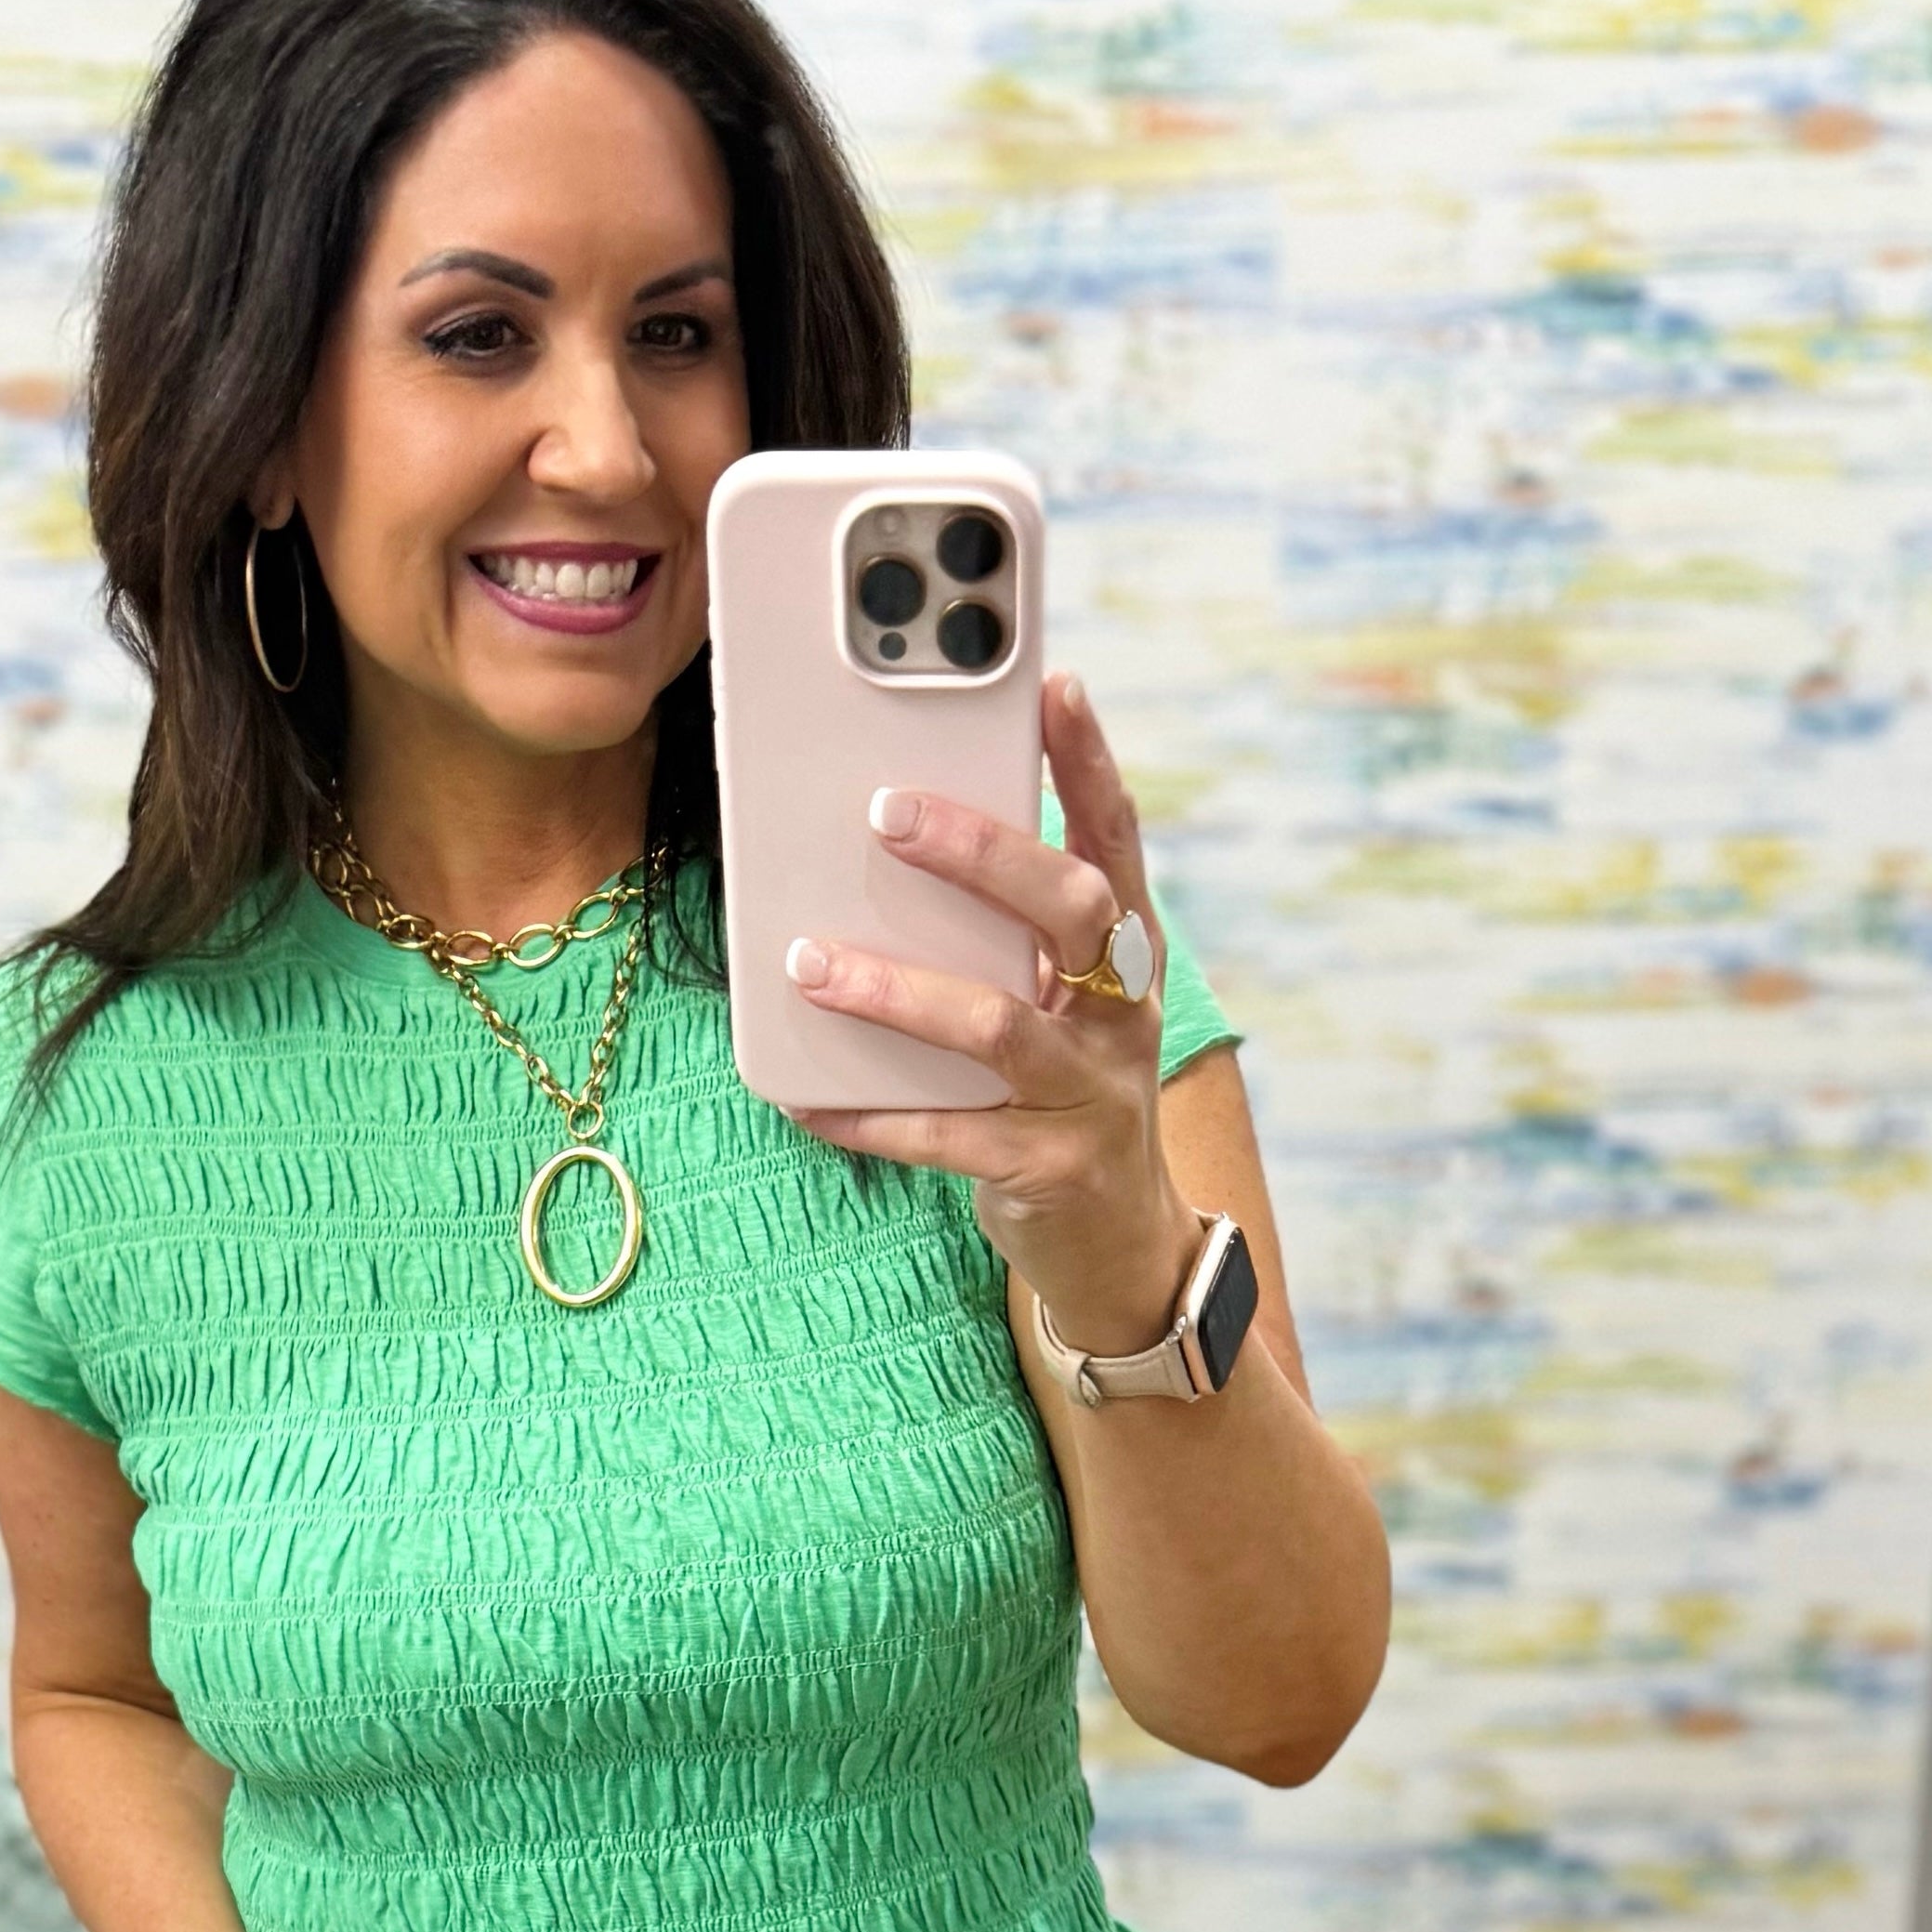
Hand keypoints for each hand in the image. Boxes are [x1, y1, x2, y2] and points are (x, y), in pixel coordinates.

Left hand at [784, 672, 1201, 1357]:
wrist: (1119, 1246)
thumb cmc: (1064, 1096)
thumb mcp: (1059, 1007)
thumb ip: (1005, 938)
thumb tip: (889, 851)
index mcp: (1127, 957)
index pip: (1117, 840)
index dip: (1091, 763)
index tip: (1056, 685)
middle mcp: (1121, 1015)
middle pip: (1070, 909)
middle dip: (981, 853)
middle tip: (888, 812)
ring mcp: (1090, 1094)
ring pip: (994, 1025)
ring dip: (895, 988)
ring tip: (808, 960)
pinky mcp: (1046, 1168)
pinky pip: (944, 1135)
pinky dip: (868, 1114)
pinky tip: (803, 1095)